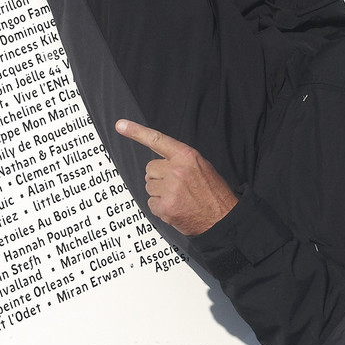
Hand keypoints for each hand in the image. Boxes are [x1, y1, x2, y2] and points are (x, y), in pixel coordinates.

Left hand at [115, 119, 238, 235]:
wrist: (223, 218)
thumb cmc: (213, 193)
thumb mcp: (201, 167)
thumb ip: (180, 161)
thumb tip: (160, 162)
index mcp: (187, 156)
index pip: (157, 140)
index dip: (136, 132)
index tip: (121, 125)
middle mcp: (176, 170)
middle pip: (150, 169)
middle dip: (158, 177)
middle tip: (175, 186)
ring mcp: (170, 189)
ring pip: (149, 186)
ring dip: (159, 193)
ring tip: (178, 198)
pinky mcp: (165, 206)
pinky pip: (151, 203)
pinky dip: (160, 207)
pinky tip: (175, 208)